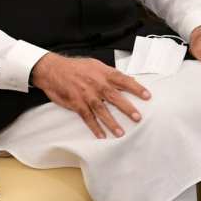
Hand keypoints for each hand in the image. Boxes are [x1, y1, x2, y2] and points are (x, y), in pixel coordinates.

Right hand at [29, 52, 149, 138]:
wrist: (52, 69)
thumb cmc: (76, 67)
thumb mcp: (95, 65)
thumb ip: (111, 74)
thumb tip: (129, 81)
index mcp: (103, 73)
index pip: (123, 80)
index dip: (136, 88)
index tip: (147, 96)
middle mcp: (96, 84)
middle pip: (114, 97)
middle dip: (126, 108)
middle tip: (137, 117)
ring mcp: (86, 95)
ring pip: (101, 110)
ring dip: (111, 122)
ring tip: (121, 133)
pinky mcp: (76, 103)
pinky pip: (87, 117)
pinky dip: (94, 127)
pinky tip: (101, 136)